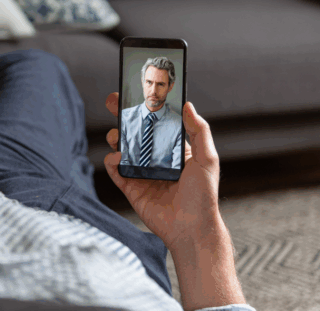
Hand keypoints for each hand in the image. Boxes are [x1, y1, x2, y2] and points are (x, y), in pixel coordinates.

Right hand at [104, 93, 221, 250]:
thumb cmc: (204, 196)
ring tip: (117, 134)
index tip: (138, 91)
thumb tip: (188, 105)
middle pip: (136, 131)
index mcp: (174, 149)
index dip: (147, 107)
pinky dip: (112, 161)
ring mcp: (142, 172)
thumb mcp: (207, 159)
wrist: (191, 229)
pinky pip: (116, 171)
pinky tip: (117, 157)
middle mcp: (156, 158)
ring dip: (116, 137)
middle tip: (114, 101)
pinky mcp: (131, 188)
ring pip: (122, 148)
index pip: (158, 122)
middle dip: (123, 115)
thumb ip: (199, 131)